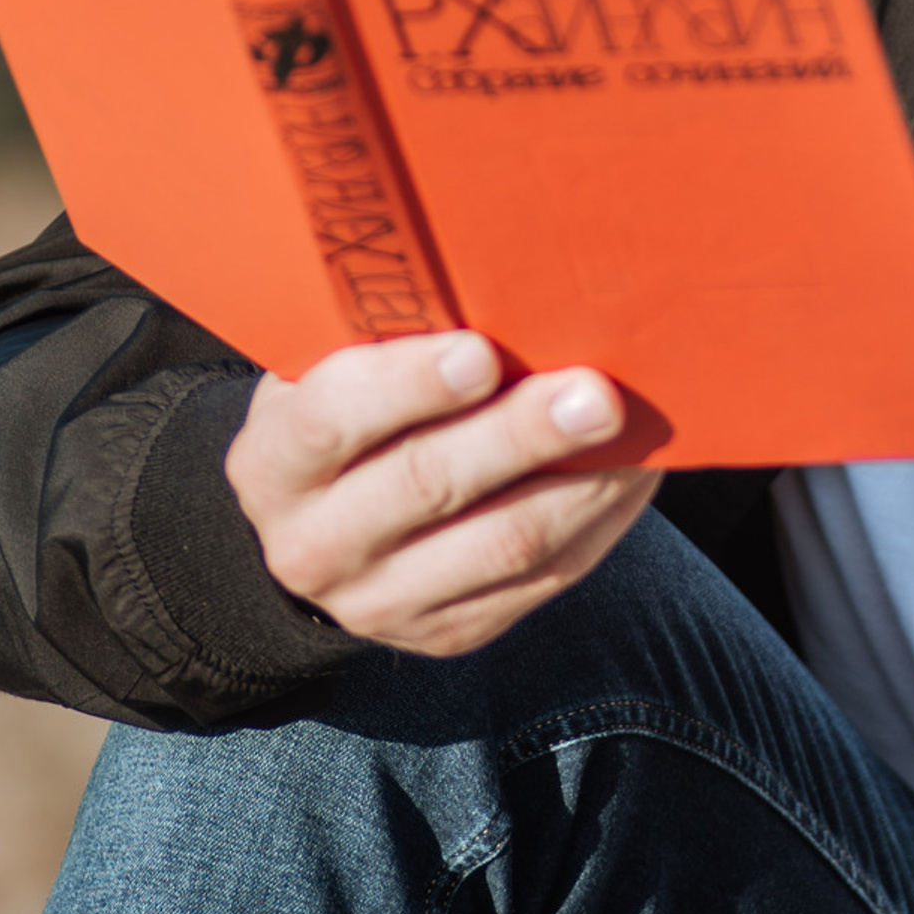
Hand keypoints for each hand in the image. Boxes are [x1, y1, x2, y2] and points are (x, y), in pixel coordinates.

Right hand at [226, 333, 661, 656]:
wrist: (326, 528)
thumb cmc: (355, 407)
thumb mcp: (336, 368)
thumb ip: (395, 334)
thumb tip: (513, 283)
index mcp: (276, 463)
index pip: (331, 420)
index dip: (407, 385)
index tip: (481, 355)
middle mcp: (316, 545)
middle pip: (428, 485)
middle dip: (521, 434)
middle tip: (597, 393)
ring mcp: (383, 602)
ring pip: (502, 543)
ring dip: (584, 483)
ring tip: (636, 427)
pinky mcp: (452, 630)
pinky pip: (545, 577)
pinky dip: (602, 517)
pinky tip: (638, 468)